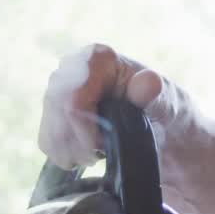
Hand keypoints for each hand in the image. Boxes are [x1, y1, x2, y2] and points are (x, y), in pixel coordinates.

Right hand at [38, 43, 175, 169]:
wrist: (164, 129)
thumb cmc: (165, 111)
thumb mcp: (168, 103)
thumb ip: (155, 93)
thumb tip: (148, 82)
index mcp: (97, 58)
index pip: (72, 99)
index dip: (82, 129)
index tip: (101, 148)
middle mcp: (72, 68)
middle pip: (56, 114)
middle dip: (77, 143)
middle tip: (100, 156)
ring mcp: (60, 89)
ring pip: (50, 129)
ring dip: (72, 152)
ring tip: (98, 156)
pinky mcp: (55, 112)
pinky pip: (47, 139)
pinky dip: (65, 155)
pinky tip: (87, 155)